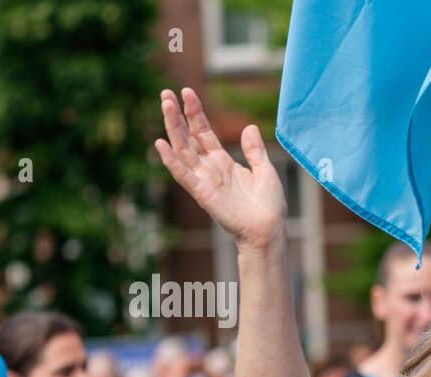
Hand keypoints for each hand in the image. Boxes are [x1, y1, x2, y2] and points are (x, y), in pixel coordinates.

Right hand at [155, 88, 286, 249]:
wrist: (269, 229)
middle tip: (166, 93)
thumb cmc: (269, 205)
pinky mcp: (202, 193)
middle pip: (189, 137)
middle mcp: (210, 169)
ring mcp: (204, 180)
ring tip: (164, 106)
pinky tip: (160, 143)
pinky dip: (171, 160)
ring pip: (183, 150)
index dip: (195, 113)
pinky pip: (183, 174)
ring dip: (172, 128)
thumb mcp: (265, 170)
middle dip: (177, 115)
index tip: (187, 92)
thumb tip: (248, 126)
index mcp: (223, 162)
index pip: (204, 132)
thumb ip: (254, 150)